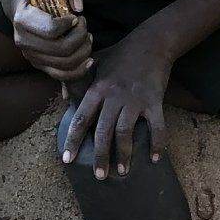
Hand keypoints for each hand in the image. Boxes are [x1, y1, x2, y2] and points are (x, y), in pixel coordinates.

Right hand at [12, 0, 92, 83]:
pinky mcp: (39, 66)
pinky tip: (89, 61)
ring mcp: (31, 56)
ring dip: (83, 51)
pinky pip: (62, 76)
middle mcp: (23, 41)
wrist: (24, 8)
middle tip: (84, 26)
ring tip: (87, 38)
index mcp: (23, 19)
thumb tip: (79, 8)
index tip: (75, 17)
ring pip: (65, 64)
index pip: (51, 30)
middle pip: (61, 49)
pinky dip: (79, 71)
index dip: (70, 24)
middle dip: (80, 37)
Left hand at [61, 37, 172, 179]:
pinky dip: (157, 143)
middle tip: (100, 176)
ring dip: (124, 155)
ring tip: (123, 172)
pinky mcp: (154, 101)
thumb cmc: (122, 54)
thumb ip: (78, 80)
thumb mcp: (95, 63)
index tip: (68, 160)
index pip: (81, 118)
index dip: (73, 141)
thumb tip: (62, 96)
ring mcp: (135, 100)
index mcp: (97, 89)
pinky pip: (156, 126)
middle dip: (101, 156)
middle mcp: (114, 96)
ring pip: (126, 132)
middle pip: (103, 131)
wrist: (152, 43)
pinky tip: (155, 159)